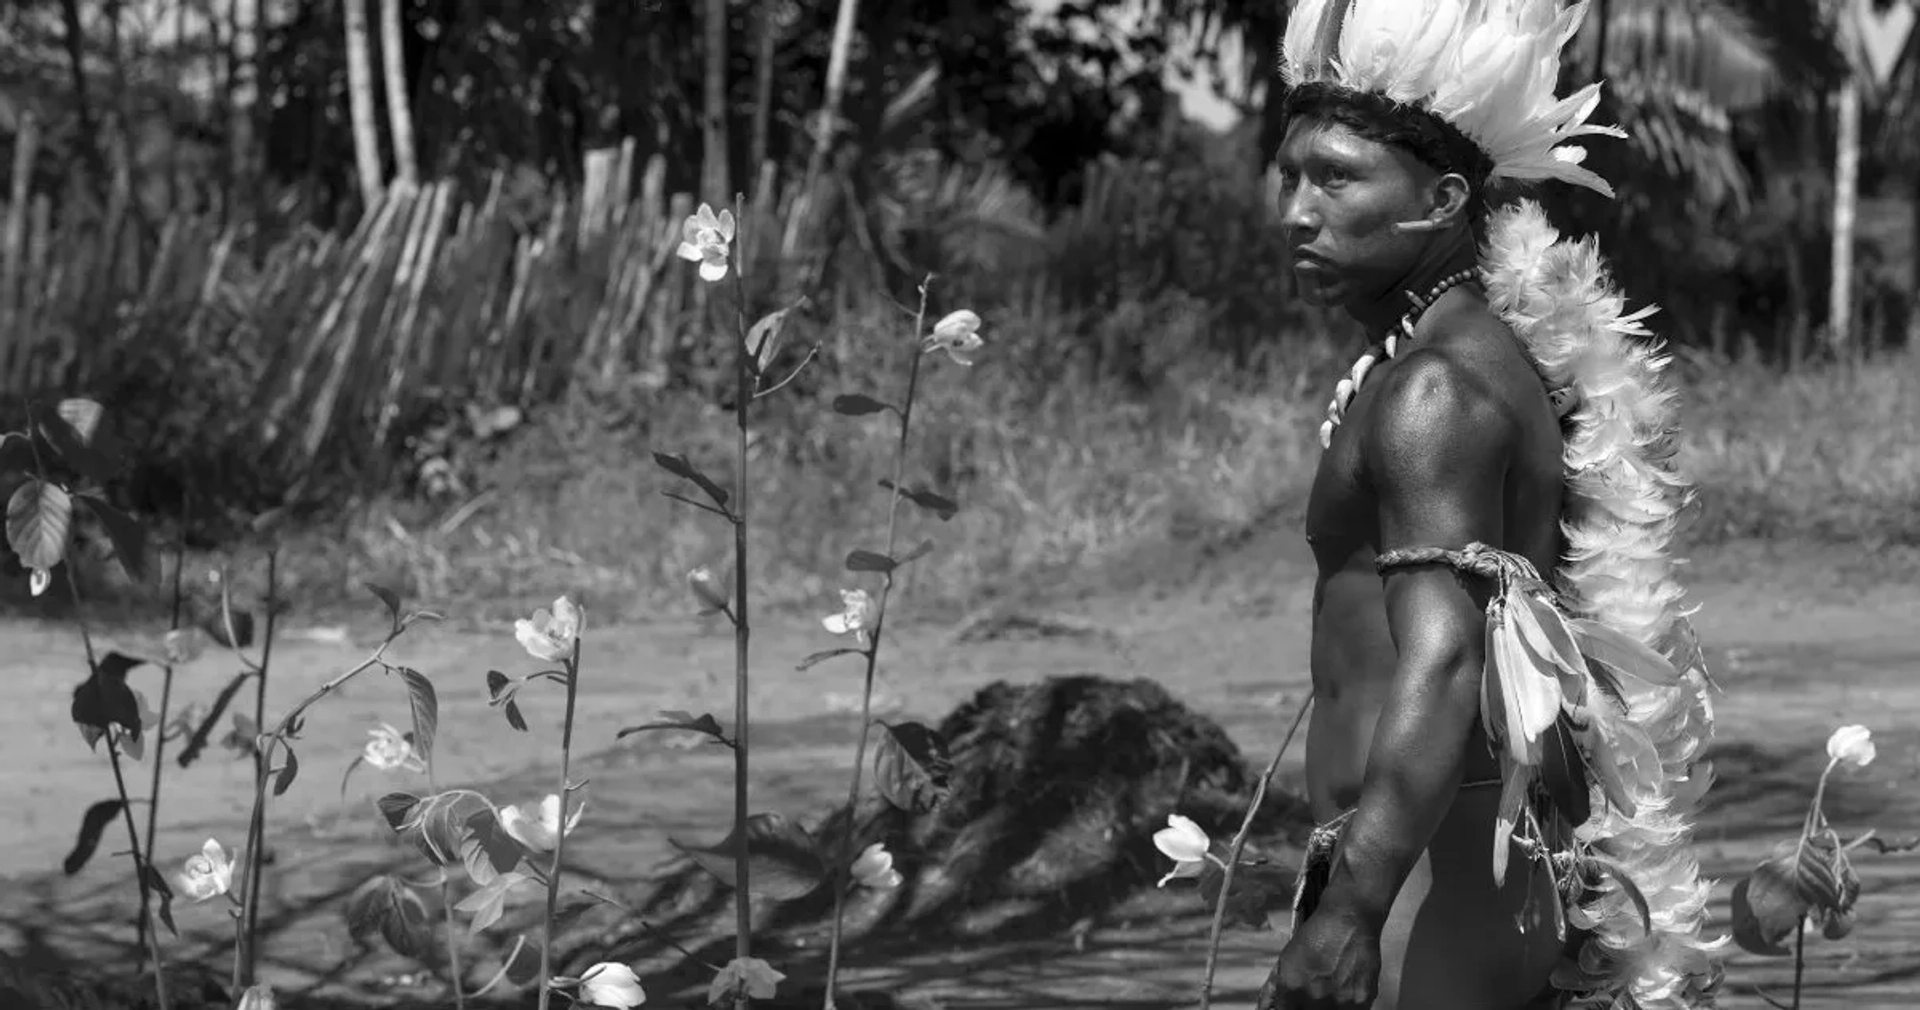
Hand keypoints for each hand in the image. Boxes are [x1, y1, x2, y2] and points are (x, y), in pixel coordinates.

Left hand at [1254, 901, 1382, 1009]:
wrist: (1348, 921)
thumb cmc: (1315, 936)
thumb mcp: (1286, 959)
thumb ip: (1274, 988)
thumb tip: (1264, 1008)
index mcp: (1292, 989)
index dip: (1289, 1009)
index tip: (1295, 1004)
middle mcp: (1315, 999)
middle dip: (1309, 1007)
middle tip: (1315, 995)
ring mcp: (1340, 1003)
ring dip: (1330, 1008)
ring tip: (1332, 991)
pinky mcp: (1362, 1001)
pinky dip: (1348, 1007)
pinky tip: (1346, 992)